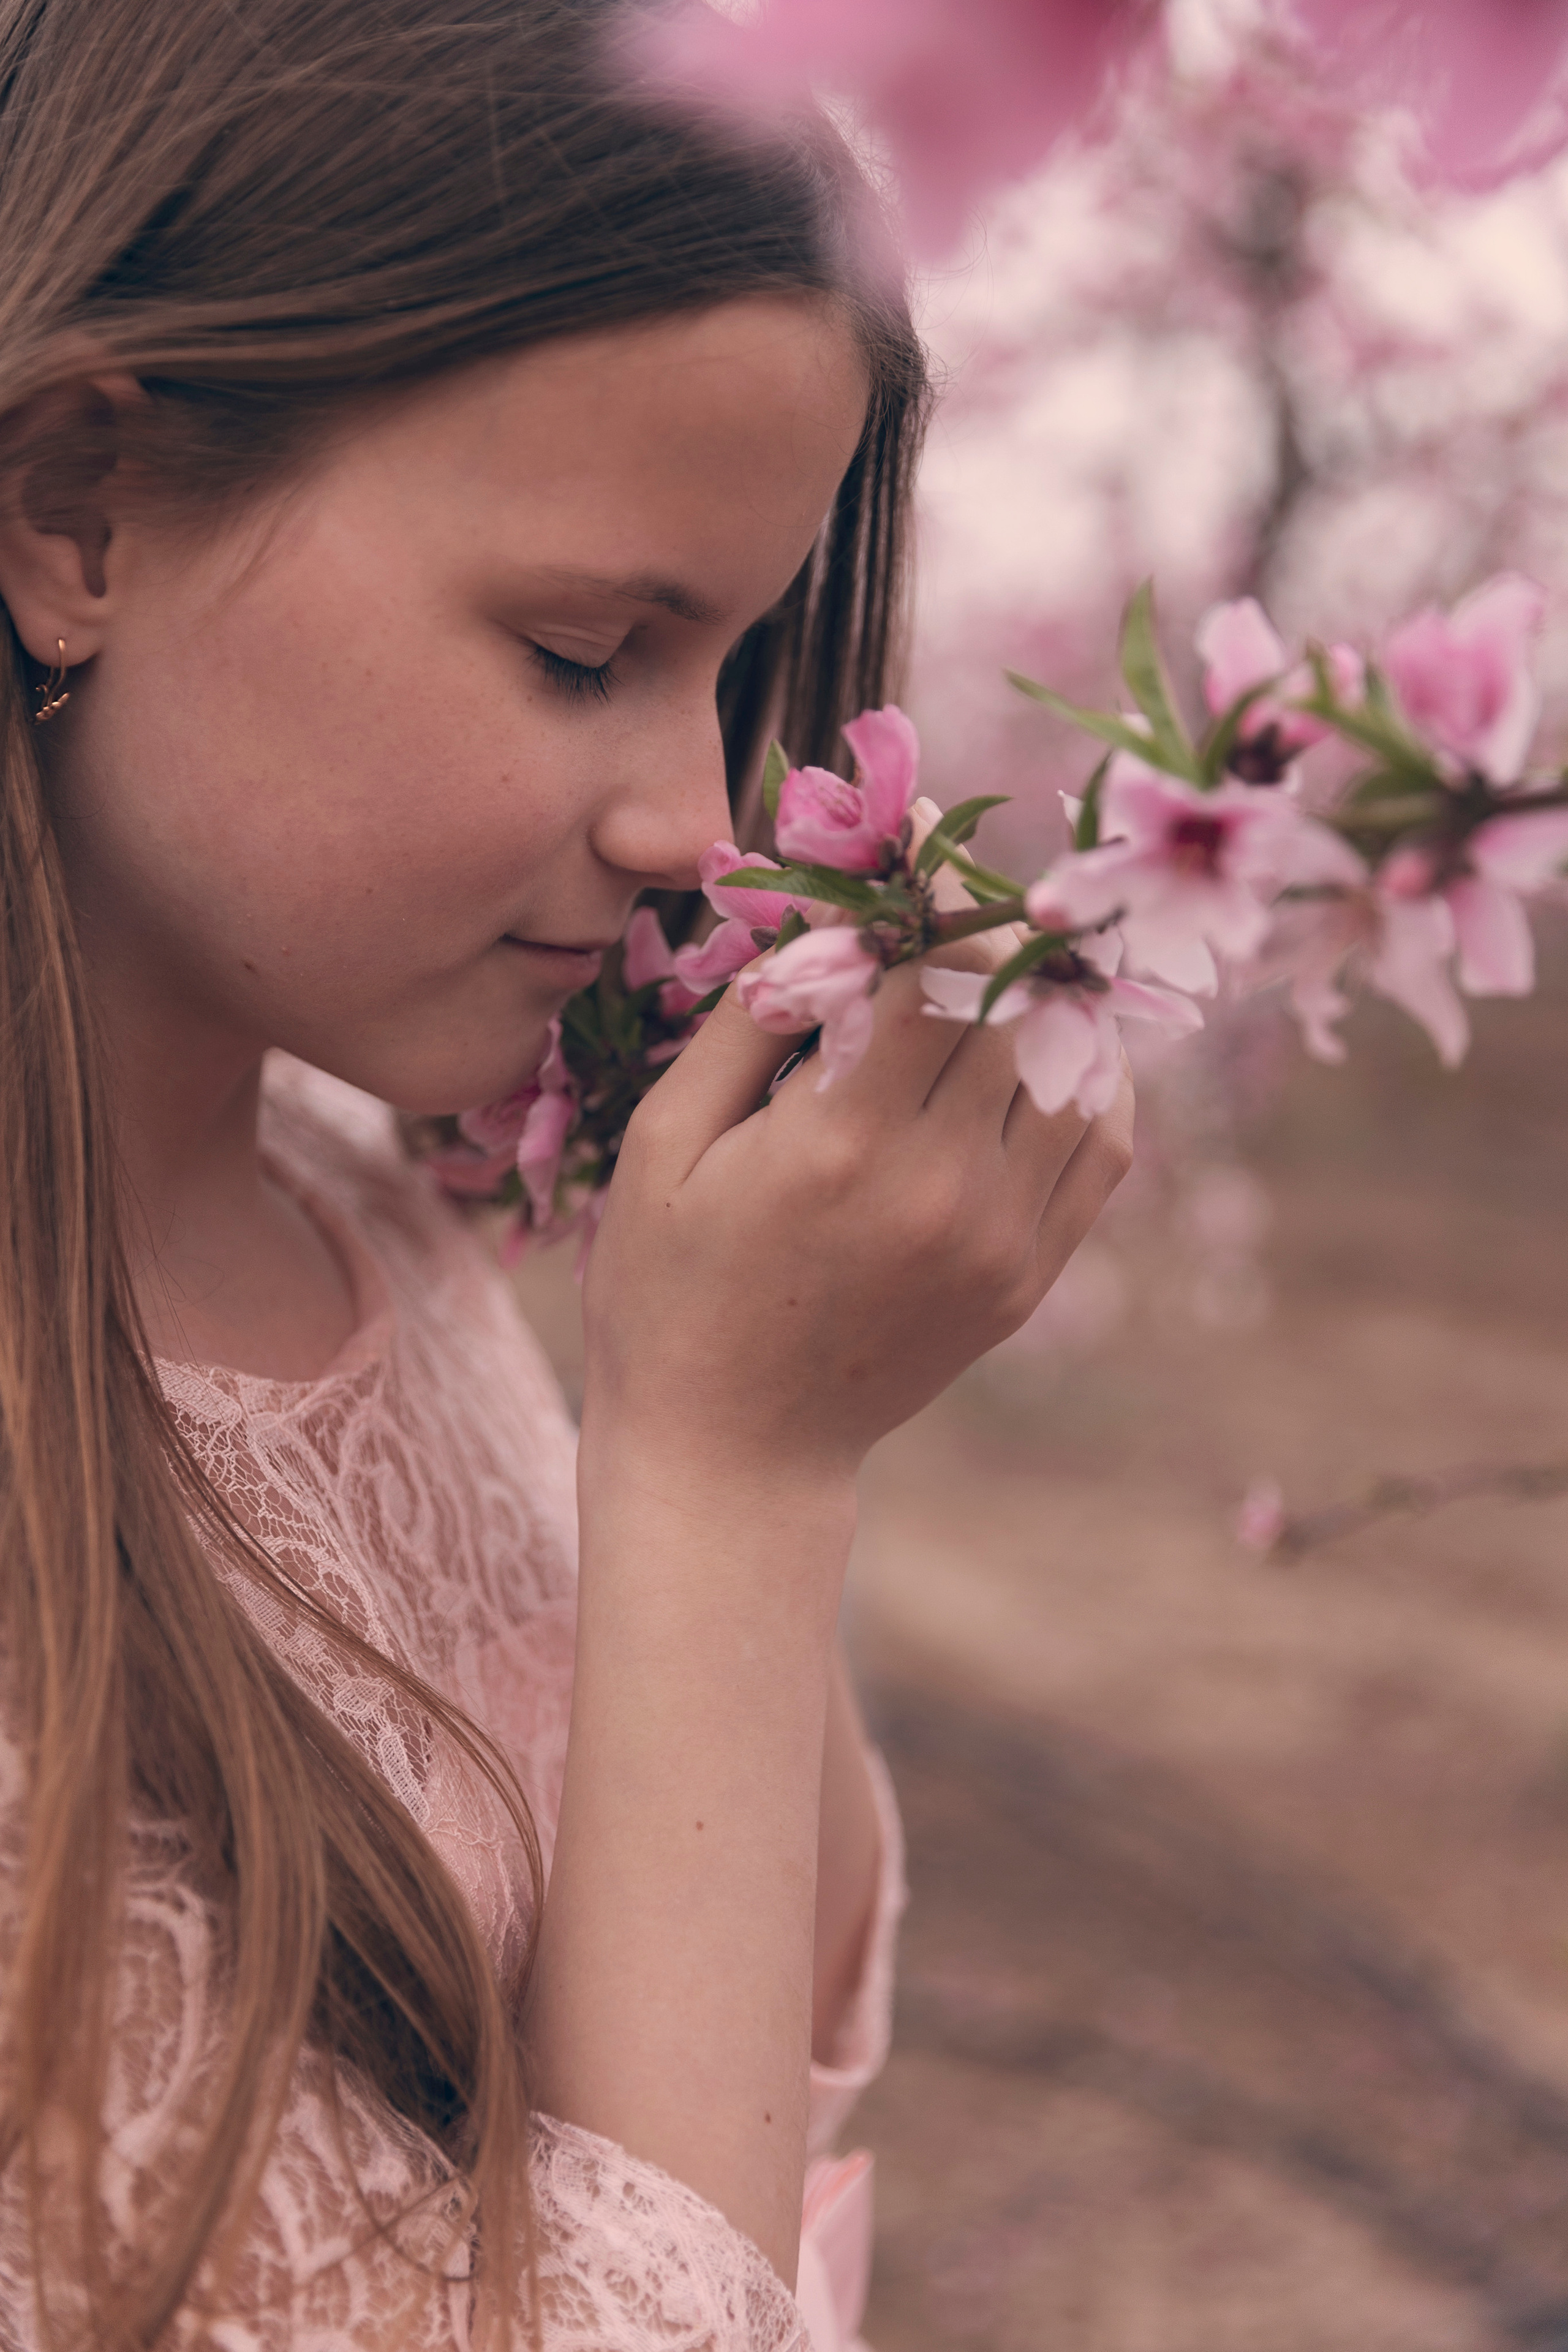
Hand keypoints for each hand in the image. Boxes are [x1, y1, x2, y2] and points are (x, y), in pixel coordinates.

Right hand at [581, 801, 1133, 1485]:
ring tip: (1008, 959)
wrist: (733, 1453)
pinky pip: (1100, 1146)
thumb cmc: (668, 1292)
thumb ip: (751, 1023)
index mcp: (840, 1145)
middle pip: (1016, 1003)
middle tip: (966, 889)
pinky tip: (1042, 1049)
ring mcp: (999, 1240)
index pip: (936, 968)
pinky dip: (1088, 1078)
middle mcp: (942, 1188)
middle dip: (993, 930)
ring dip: (1048, 996)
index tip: (921, 845)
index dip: (933, 891)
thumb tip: (826, 915)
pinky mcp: (1027, 1279)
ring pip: (1074, 1065)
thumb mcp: (668, 1148)